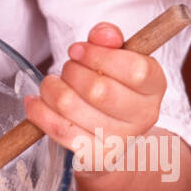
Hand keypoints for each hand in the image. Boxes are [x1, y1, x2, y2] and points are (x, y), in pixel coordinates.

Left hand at [22, 21, 166, 170]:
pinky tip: (35, 102)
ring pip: (71, 106)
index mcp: (154, 86)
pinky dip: (39, 111)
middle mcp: (144, 116)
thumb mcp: (116, 58)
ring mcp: (120, 140)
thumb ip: (109, 40)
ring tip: (53, 84)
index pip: (134, 69)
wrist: (110, 136)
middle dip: (71, 71)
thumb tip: (102, 34)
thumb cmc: (111, 87)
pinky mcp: (94, 156)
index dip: (98, 55)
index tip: (76, 50)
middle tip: (67, 69)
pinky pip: (58, 130)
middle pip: (98, 89)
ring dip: (51, 88)